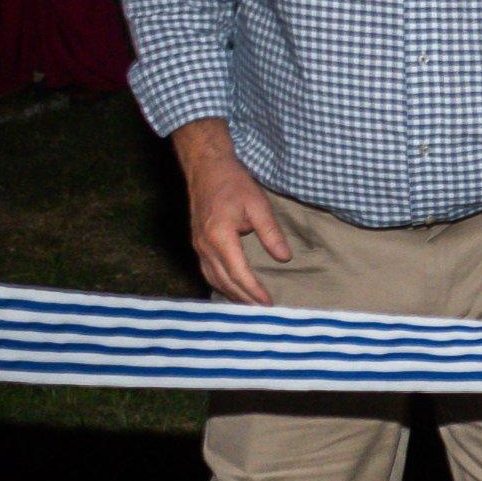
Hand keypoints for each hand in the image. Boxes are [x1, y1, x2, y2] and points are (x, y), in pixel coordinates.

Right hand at [174, 125, 291, 303]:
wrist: (206, 168)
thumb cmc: (233, 183)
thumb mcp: (258, 205)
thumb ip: (271, 233)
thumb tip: (284, 258)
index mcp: (220, 237)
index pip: (238, 273)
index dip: (253, 291)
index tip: (268, 303)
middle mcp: (205, 246)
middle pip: (225, 282)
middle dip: (243, 299)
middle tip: (262, 313)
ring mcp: (198, 246)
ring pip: (213, 280)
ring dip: (231, 295)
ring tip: (249, 307)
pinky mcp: (197, 244)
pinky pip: (208, 272)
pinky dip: (221, 285)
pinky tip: (232, 290)